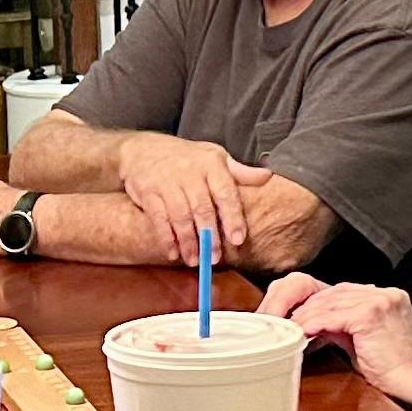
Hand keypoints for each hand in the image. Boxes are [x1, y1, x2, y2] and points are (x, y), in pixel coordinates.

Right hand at [115, 134, 271, 265]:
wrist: (143, 150)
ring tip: (194, 260)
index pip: (225, 193)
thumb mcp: (214, 156)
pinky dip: (166, 238)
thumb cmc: (186, 158)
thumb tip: (268, 176)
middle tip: (214, 259)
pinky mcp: (148, 193)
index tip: (238, 239)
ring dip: (188, 241)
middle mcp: (189, 173)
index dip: (232, 217)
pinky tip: (173, 253)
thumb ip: (239, 172)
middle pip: (202, 209)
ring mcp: (167, 183)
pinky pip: (158, 219)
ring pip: (180, 216)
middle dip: (209, 236)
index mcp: (211, 164)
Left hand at [277, 280, 411, 409]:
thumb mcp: (364, 338)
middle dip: (308, 308)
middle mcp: (384, 293)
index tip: (299, 317)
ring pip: (330, 303)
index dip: (318, 304)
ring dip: (307, 316)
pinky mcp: (370, 314)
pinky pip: (333, 316)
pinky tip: (302, 332)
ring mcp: (379, 301)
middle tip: (288, 322)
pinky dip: (314, 324)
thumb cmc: (391, 368)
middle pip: (334, 293)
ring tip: (290, 329)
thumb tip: (316, 323)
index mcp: (386, 296)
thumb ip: (344, 325)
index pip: (342, 292)